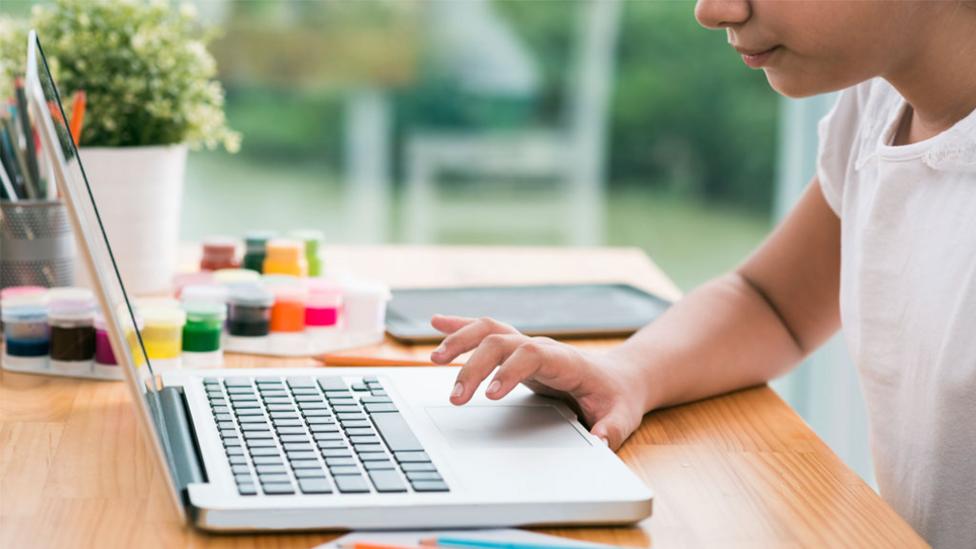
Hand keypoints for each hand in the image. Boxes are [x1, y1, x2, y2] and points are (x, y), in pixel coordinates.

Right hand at [429, 315, 646, 448]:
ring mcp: (527, 345)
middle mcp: (542, 347)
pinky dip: (460, 326)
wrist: (620, 376)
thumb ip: (612, 429)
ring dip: (460, 340)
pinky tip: (436, 323)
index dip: (509, 370)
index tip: (490, 394)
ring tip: (434, 358)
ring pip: (489, 330)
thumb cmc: (617, 395)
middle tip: (456, 398)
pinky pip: (486, 331)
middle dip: (475, 366)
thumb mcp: (623, 415)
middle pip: (501, 341)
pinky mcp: (516, 350)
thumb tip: (599, 442)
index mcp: (565, 360)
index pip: (532, 355)